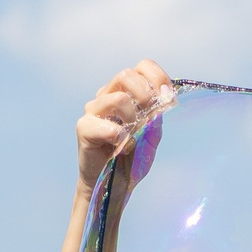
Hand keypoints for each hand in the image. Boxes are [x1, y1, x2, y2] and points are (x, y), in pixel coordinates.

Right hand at [78, 61, 171, 192]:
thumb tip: (163, 98)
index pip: (142, 67)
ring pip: (118, 98)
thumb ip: (157, 115)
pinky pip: (105, 125)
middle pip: (126, 75)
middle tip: (149, 118)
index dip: (157, 77)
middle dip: (145, 95)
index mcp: (125, 92)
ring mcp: (93, 110)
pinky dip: (120, 137)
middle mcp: (107, 95)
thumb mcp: (152, 134)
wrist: (114, 185)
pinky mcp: (84, 128)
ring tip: (132, 138)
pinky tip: (121, 147)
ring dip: (133, 119)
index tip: (167, 97)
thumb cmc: (131, 158)